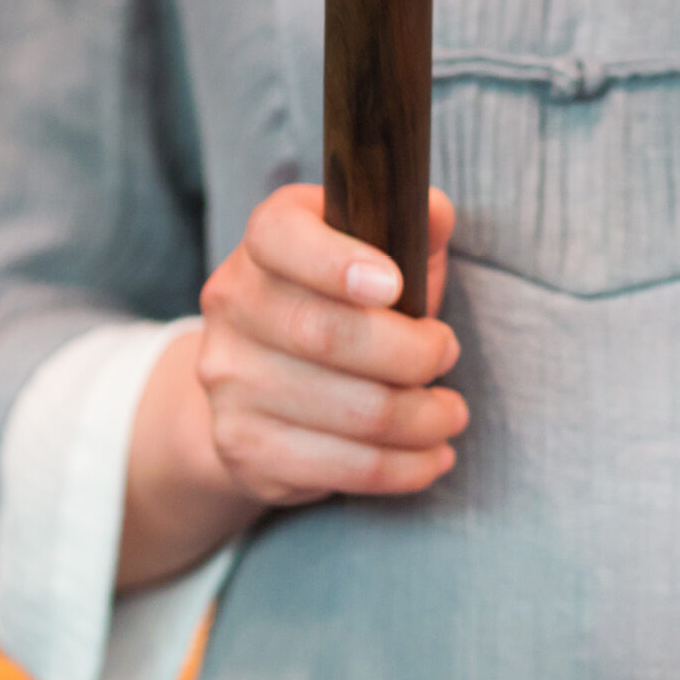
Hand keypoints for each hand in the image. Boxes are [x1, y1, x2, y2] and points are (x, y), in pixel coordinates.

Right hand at [120, 184, 459, 587]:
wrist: (257, 387)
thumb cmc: (343, 308)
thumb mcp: (377, 255)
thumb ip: (408, 227)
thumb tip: (434, 211)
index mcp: (265, 243)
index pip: (282, 238)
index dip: (338, 262)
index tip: (394, 286)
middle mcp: (233, 304)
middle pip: (330, 336)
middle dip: (414, 355)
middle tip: (448, 359)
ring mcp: (229, 381)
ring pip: (351, 413)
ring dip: (423, 420)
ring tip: (450, 415)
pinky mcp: (245, 447)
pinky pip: (344, 468)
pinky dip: (407, 468)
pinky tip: (432, 457)